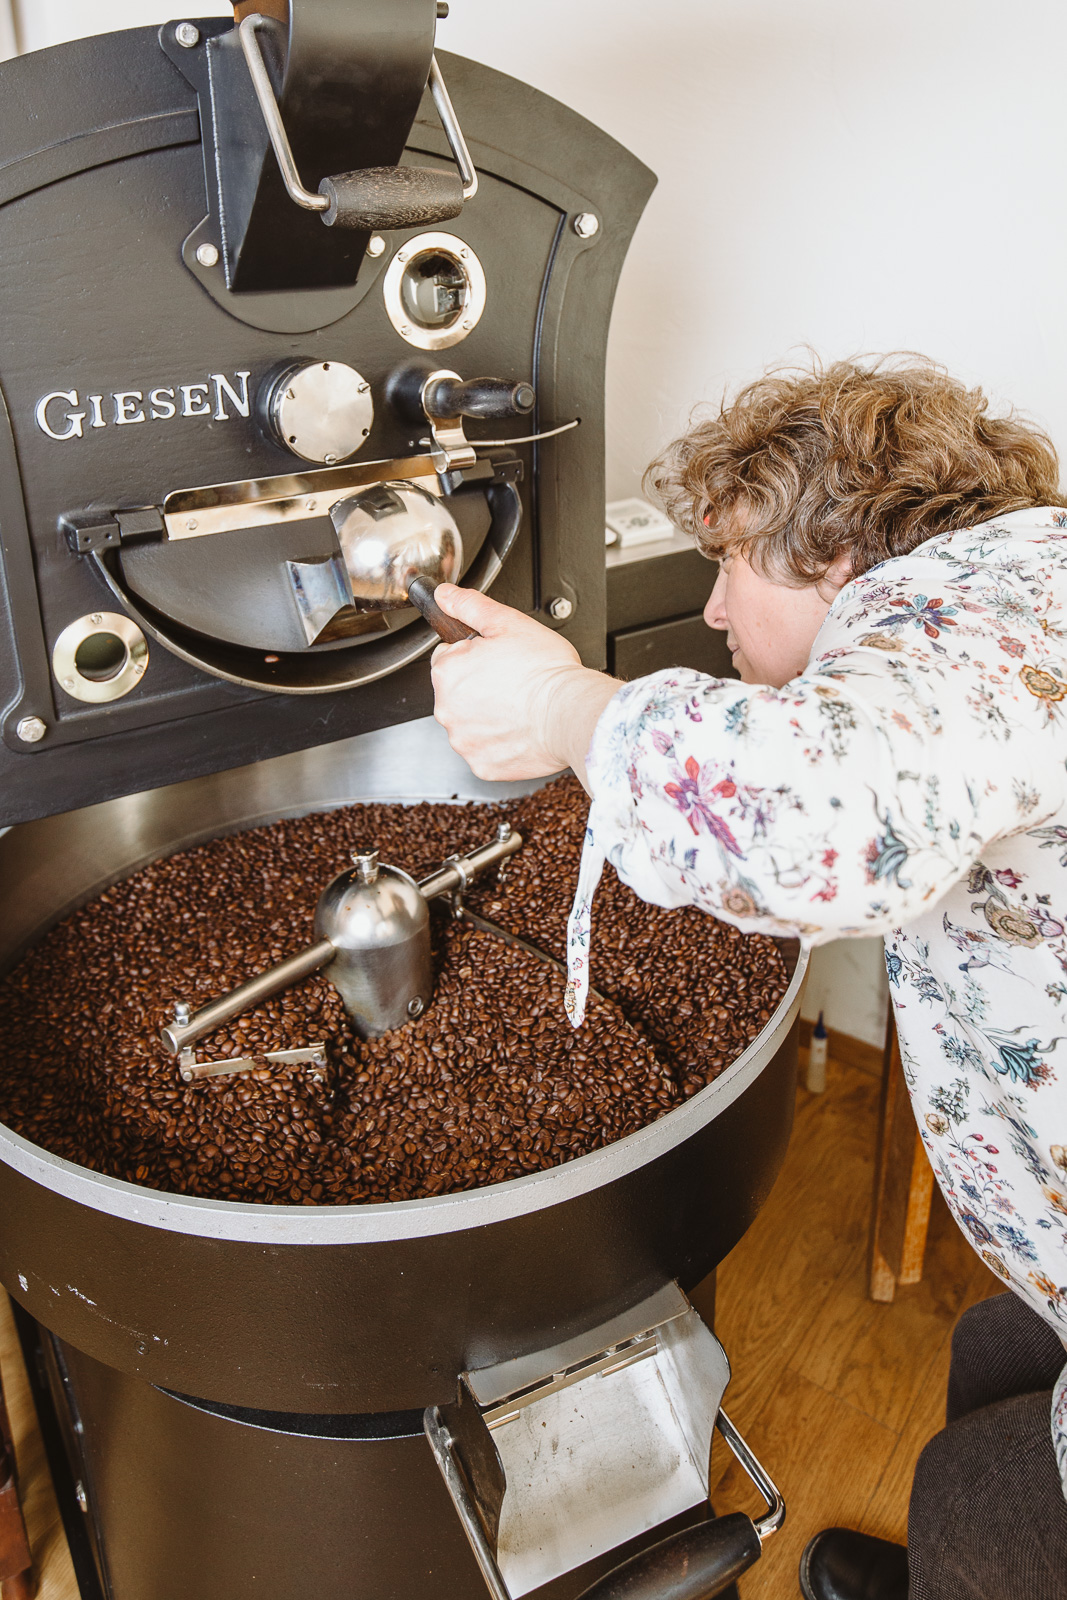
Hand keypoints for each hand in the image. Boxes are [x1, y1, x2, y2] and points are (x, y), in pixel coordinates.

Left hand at [430, 585, 621, 783]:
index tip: (498, 660)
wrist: (571, 713)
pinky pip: (486, 751)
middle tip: (512, 682)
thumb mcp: (507, 623)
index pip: (448, 658)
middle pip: (457, 693)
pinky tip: (519, 730)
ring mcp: (464, 741)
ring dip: (488, 716)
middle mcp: (447, 709)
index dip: (475, 655)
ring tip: (519, 706)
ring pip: (470, 723)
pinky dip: (500, 743)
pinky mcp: (482, 765)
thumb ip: (469, 605)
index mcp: (447, 672)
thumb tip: (444, 595)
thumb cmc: (545, 670)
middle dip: (480, 686)